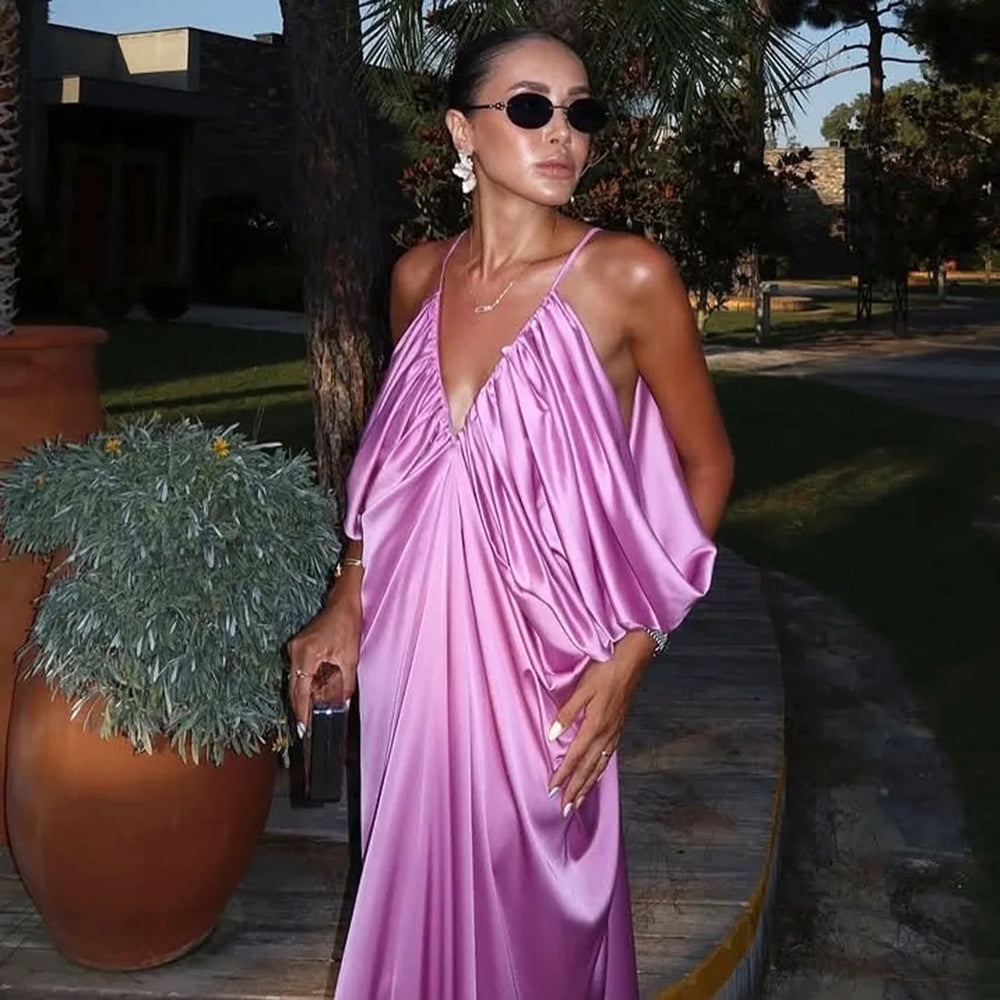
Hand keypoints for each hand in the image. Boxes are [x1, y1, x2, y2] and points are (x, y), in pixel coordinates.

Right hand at [285, 584, 360, 737]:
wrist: (342, 602)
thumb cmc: (347, 625)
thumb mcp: (350, 656)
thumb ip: (345, 683)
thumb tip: (342, 704)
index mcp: (307, 654)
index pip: (300, 690)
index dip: (302, 712)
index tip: (304, 729)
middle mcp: (295, 651)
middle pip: (293, 688)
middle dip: (300, 709)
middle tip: (306, 729)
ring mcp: (293, 648)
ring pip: (294, 681)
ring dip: (301, 698)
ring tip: (309, 717)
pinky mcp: (297, 647)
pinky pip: (297, 672)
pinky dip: (303, 685)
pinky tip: (311, 696)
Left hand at [546, 631, 653, 812]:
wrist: (632, 662)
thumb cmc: (604, 670)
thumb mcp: (582, 689)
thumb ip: (568, 713)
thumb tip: (553, 735)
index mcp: (595, 725)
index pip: (574, 756)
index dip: (563, 774)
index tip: (552, 790)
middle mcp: (606, 734)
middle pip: (588, 768)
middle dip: (575, 789)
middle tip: (564, 809)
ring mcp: (614, 733)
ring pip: (599, 766)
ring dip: (588, 785)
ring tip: (579, 802)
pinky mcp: (619, 729)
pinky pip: (608, 757)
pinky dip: (600, 771)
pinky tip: (596, 776)